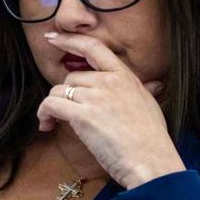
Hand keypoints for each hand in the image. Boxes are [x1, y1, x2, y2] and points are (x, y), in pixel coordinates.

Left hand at [37, 31, 185, 189]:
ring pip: (58, 91)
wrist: (151, 162)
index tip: (53, 38)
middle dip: (64, 95)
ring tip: (52, 122)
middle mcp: (109, 81)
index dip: (70, 40)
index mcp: (125, 76)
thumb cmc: (152, 140)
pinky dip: (44, 114)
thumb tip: (156, 85)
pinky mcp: (83, 115)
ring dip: (52, 107)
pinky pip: (51, 105)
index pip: (94, 48)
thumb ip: (146, 91)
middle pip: (71, 77)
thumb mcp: (152, 106)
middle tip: (63, 113)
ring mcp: (96, 97)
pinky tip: (46, 125)